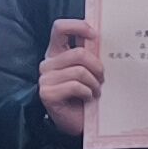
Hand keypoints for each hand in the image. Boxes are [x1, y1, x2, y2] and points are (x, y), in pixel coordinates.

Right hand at [37, 18, 102, 138]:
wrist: (75, 122)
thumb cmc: (84, 94)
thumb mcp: (87, 70)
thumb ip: (89, 54)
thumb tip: (102, 37)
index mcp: (56, 52)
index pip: (60, 28)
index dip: (78, 26)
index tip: (95, 35)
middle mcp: (48, 63)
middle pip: (78, 53)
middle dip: (97, 66)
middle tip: (102, 78)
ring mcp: (45, 79)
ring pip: (79, 71)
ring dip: (94, 83)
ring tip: (96, 91)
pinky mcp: (47, 93)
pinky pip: (75, 86)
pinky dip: (87, 92)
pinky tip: (88, 98)